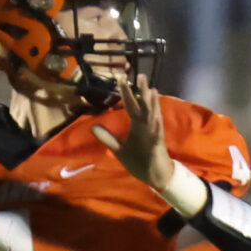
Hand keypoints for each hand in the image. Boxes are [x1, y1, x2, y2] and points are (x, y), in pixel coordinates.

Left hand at [93, 74, 189, 204]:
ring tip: (150, 89)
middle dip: (141, 91)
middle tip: (139, 74)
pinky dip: (157, 123)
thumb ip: (107, 138)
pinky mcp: (157, 145)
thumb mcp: (119, 149)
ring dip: (151, 103)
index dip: (126, 92)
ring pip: (152, 116)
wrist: (155, 176)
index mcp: (138, 125)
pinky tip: (157, 117)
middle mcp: (146, 126)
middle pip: (143, 105)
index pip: (131, 105)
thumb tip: (93, 126)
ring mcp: (153, 134)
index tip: (120, 77)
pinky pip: (157, 132)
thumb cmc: (139, 161)